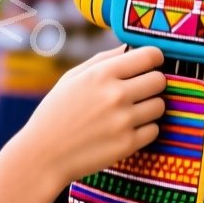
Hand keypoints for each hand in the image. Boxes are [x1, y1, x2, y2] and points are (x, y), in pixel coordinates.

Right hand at [11, 45, 165, 183]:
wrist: (43, 155)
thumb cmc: (56, 112)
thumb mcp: (72, 78)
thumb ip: (103, 60)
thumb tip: (131, 47)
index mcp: (101, 74)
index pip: (150, 56)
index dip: (154, 59)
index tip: (151, 65)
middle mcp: (116, 95)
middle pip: (160, 81)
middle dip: (153, 84)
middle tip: (140, 91)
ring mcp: (123, 121)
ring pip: (160, 106)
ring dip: (150, 108)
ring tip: (130, 112)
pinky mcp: (128, 144)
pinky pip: (154, 130)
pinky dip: (144, 130)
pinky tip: (126, 130)